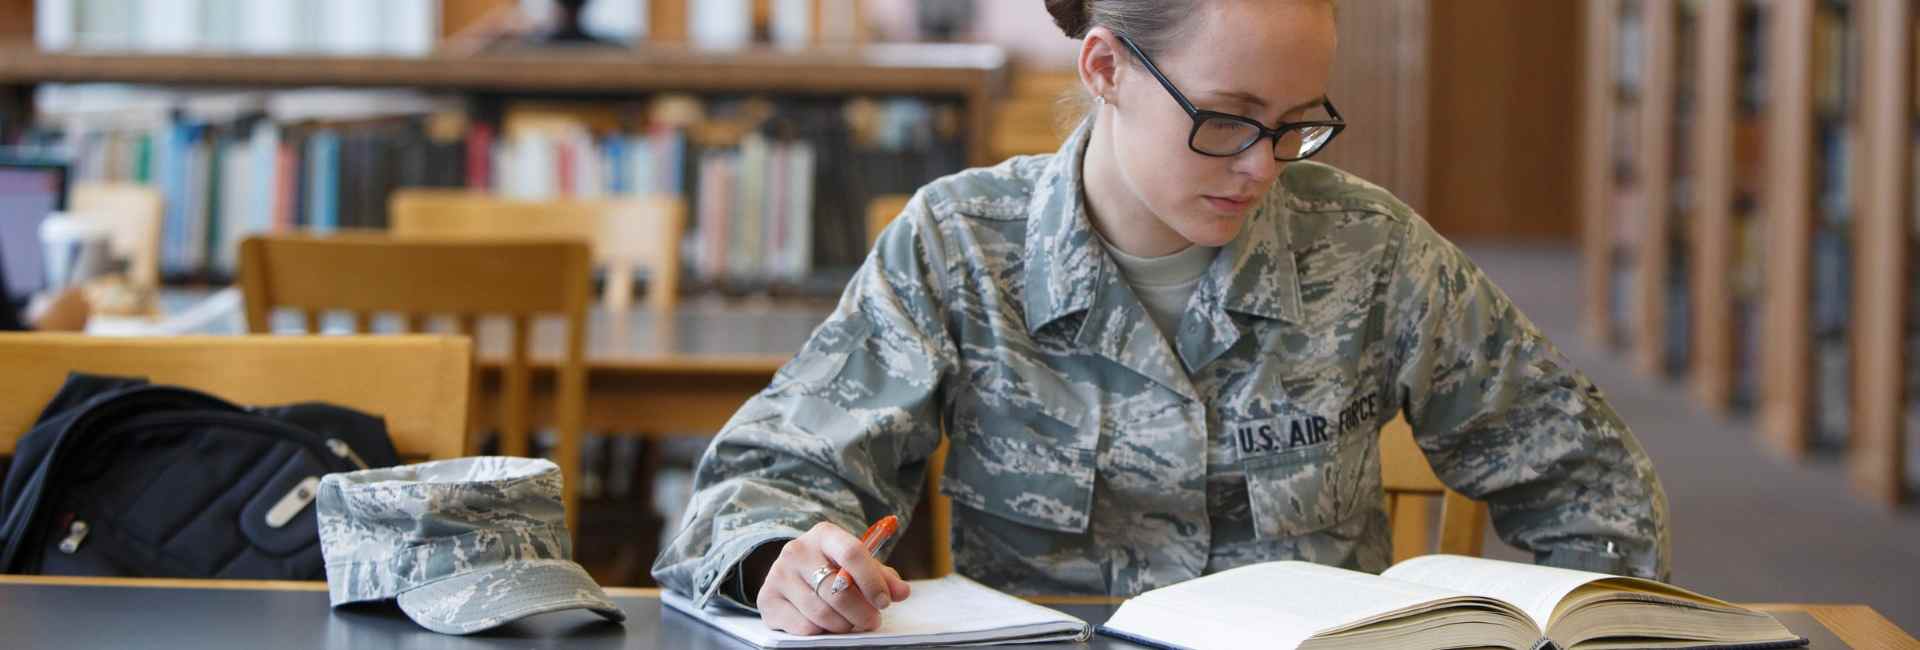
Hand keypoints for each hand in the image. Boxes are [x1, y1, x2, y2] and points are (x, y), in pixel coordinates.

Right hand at [756, 521, 912, 634]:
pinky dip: (821, 632)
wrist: (791, 572)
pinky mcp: (767, 599)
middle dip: (861, 612)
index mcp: (824, 535)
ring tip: (850, 623)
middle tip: (872, 621)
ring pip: (820, 613)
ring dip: (843, 625)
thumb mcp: (858, 565)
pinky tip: (826, 625)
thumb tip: (902, 592)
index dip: (872, 581)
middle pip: (836, 590)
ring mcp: (778, 574)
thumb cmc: (831, 567)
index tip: (884, 602)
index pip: (852, 553)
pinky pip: (803, 627)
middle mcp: (797, 550)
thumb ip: (882, 577)